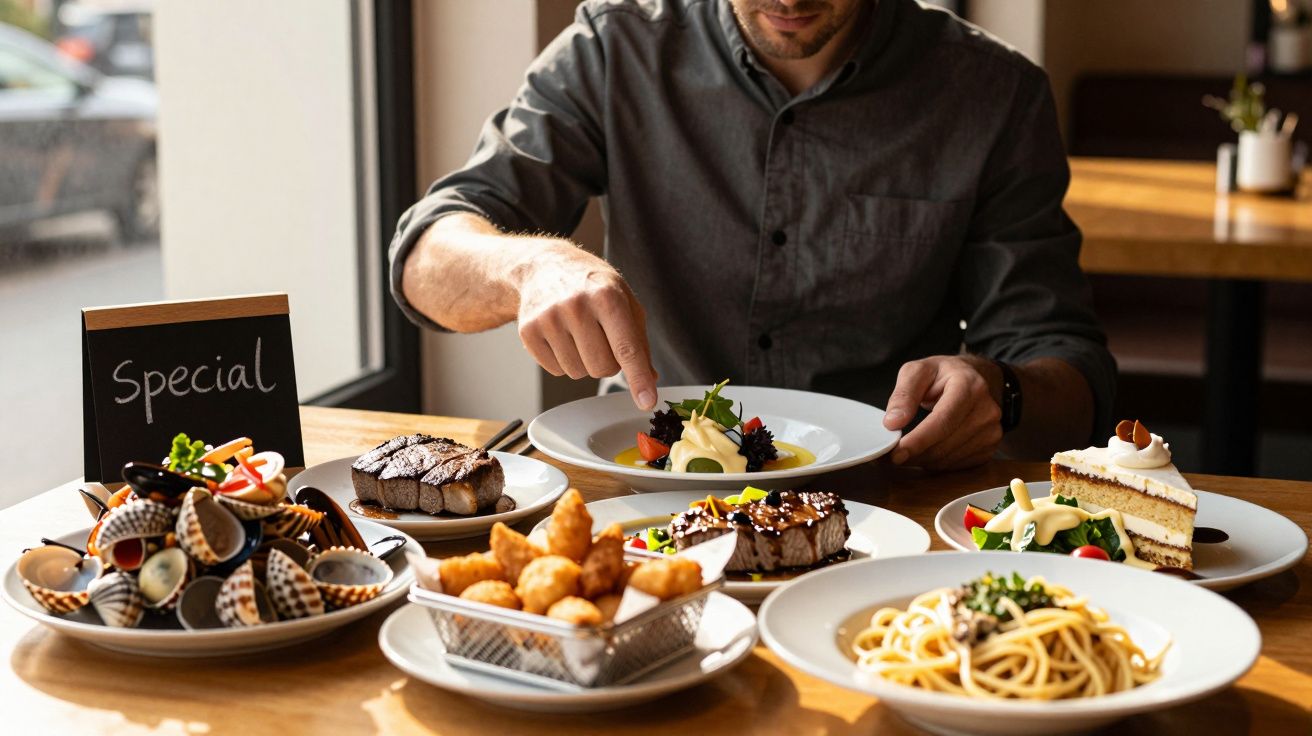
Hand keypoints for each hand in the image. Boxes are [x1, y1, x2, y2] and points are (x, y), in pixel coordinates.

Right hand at [514, 242, 657, 409]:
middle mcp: (577, 306)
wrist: (543, 266)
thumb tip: (650, 378)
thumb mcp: (624, 300)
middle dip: (607, 363)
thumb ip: (639, 340)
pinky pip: (556, 371)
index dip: (638, 377)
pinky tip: (561, 335)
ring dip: (583, 362)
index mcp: (607, 297)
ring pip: (578, 373)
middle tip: (601, 338)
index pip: (626, 347)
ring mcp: (549, 319)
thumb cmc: (591, 286)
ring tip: (578, 333)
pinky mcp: (529, 332)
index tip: (646, 401)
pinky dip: (562, 360)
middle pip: (602, 368)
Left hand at [882, 356, 1002, 470]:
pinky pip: (957, 465)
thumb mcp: (918, 372)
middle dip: (915, 454)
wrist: (973, 379)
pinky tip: (926, 452)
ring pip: (950, 459)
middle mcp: (986, 410)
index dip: (919, 440)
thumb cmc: (943, 374)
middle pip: (946, 444)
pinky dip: (936, 463)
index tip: (896, 454)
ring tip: (906, 451)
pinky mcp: (990, 447)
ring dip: (923, 460)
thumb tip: (892, 423)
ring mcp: (992, 431)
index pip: (943, 421)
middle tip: (891, 456)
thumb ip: (903, 395)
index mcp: (969, 386)